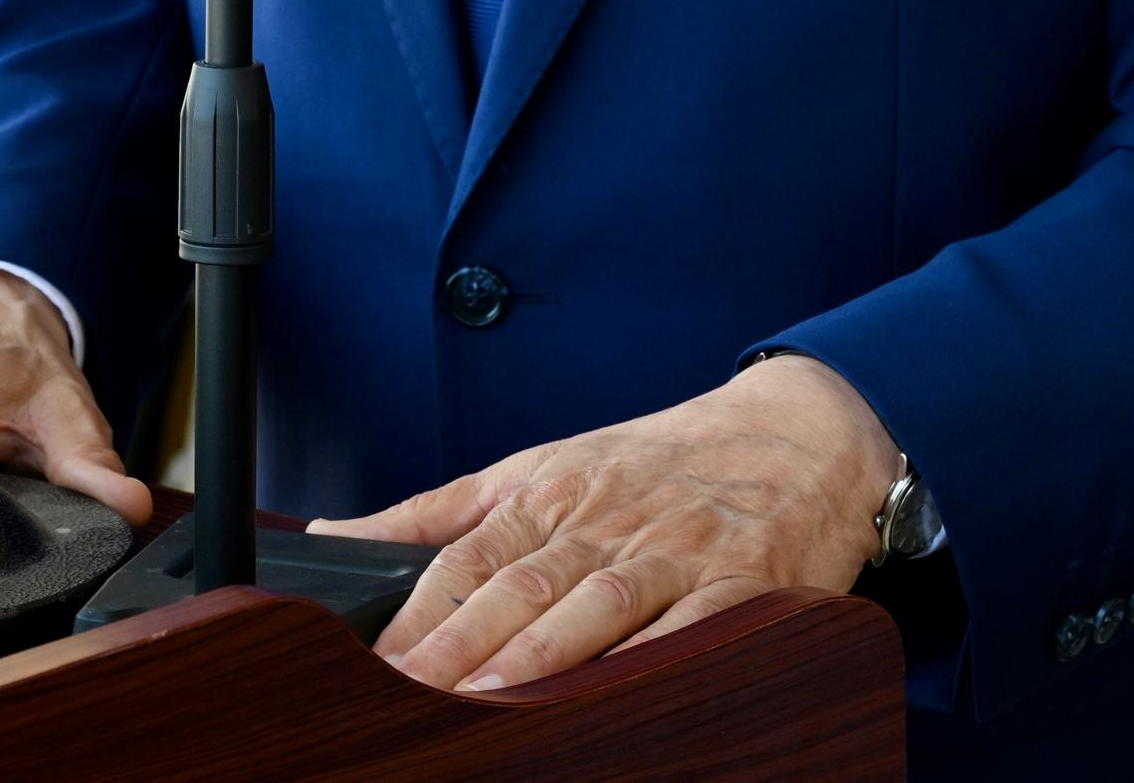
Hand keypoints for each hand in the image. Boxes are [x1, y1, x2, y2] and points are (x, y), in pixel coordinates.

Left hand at [316, 355, 894, 693]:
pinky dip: (656, 661)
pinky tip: (619, 695)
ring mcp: (677, 550)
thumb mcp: (542, 466)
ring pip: (601, 605)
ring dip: (545, 655)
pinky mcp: (745, 584)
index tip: (377, 661)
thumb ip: (440, 511)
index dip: (423, 610)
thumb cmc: (657, 460)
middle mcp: (609, 519)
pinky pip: (696, 628)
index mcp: (553, 491)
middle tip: (412, 695)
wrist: (796, 432)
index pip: (472, 557)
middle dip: (464, 644)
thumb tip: (336, 534)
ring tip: (491, 701)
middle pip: (524, 585)